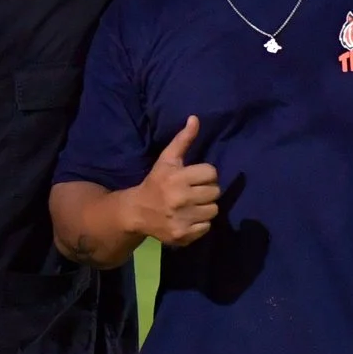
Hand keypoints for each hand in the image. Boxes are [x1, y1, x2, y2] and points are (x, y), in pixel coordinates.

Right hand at [128, 116, 219, 246]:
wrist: (137, 212)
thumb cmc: (156, 182)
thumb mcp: (167, 160)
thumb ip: (183, 140)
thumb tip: (195, 118)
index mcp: (177, 177)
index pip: (211, 173)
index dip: (204, 174)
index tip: (194, 177)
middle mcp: (180, 198)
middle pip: (215, 192)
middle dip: (206, 191)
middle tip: (193, 192)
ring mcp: (182, 218)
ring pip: (214, 210)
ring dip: (205, 208)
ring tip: (192, 205)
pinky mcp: (184, 235)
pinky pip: (207, 227)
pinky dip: (200, 224)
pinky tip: (188, 218)